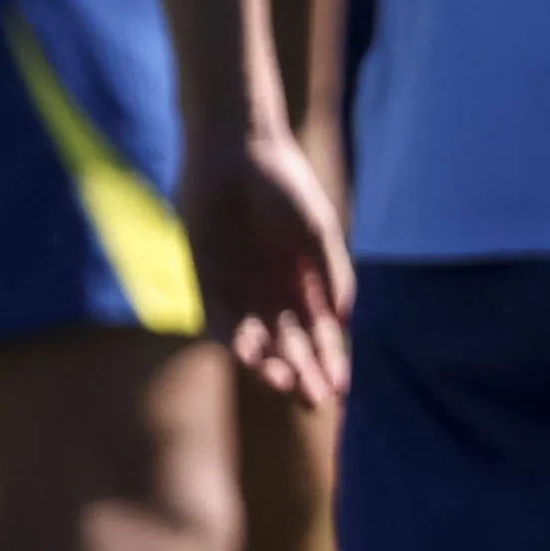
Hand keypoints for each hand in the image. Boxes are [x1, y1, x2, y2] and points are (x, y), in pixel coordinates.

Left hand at [179, 120, 351, 405]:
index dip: (330, 361)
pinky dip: (232, 339)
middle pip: (290, 344)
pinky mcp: (206, 277)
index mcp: (306, 283)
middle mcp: (272, 292)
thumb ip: (331, 274)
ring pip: (255, 339)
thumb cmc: (285, 184)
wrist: (236, 150)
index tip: (339, 388)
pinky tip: (247, 357)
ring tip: (281, 383)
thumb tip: (342, 322)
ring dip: (269, 365)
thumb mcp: (318, 231)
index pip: (320, 333)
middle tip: (313, 400)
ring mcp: (239, 287)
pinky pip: (218, 317)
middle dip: (303, 373)